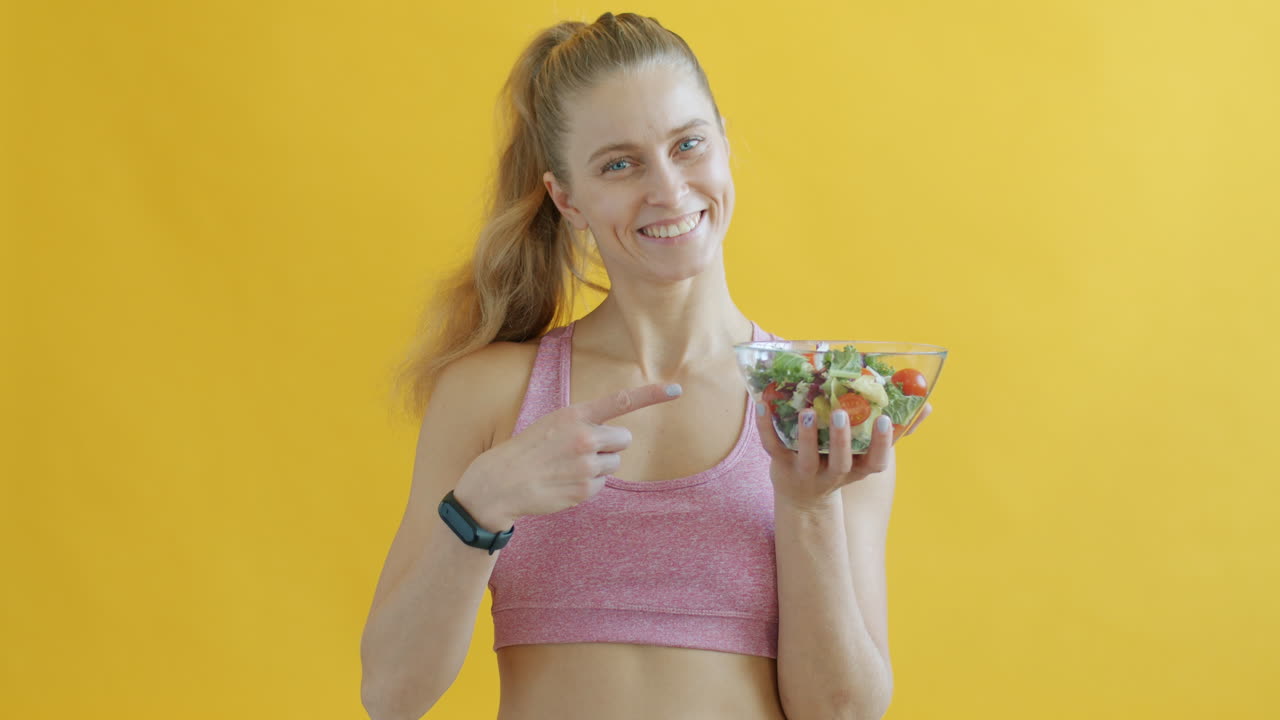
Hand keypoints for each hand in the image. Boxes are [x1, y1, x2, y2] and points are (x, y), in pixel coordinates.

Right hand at [456, 383, 682, 529]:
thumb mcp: (552, 423)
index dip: (651, 395)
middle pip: (624, 439)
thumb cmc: (529, 449)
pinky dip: (589, 484)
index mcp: (575, 414)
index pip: (620, 401)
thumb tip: (616, 435)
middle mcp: (585, 437)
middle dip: (610, 445)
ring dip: (599, 466)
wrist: (502, 482)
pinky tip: (566, 482)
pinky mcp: (586, 489)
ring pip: (615, 463)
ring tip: (569, 467)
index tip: (676, 389)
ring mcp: (586, 464)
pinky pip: (603, 483)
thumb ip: (583, 422)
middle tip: (580, 450)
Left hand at [755, 401, 932, 509]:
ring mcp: (805, 473)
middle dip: (841, 439)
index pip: (875, 462)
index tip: (886, 420)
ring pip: (805, 457)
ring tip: (807, 412)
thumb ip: (893, 429)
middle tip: (840, 413)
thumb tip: (926, 405)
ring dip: (806, 435)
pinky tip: (763, 404)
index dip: (882, 443)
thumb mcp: (866, 452)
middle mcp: (832, 474)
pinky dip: (766, 426)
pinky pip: (772, 446)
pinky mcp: (780, 466)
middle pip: (840, 461)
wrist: (803, 497)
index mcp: (857, 469)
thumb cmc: (840, 463)